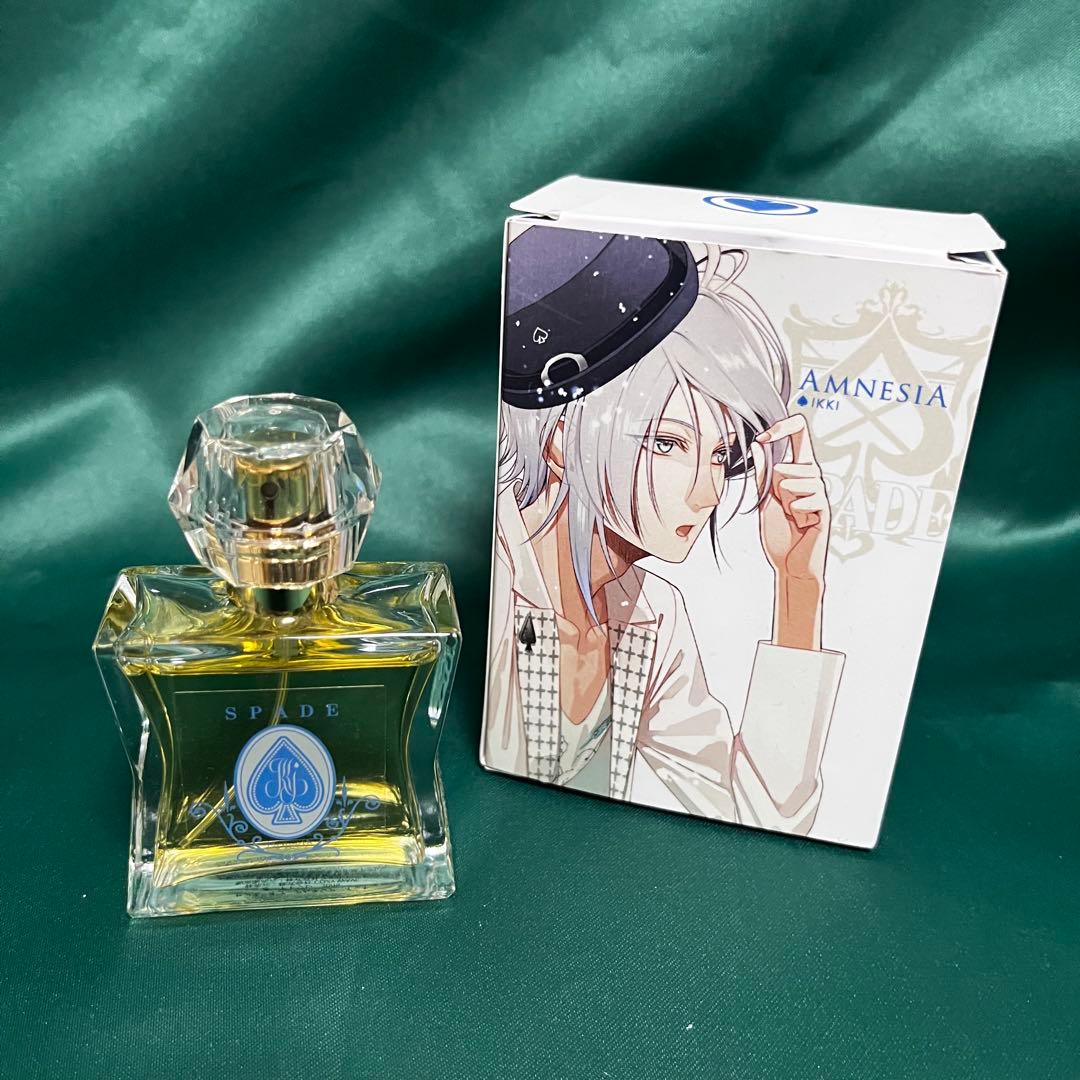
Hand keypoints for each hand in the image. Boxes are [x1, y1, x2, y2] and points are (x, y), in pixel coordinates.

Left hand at [749, 414, 829, 649]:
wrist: (788, 563)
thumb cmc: (779, 532)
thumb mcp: (765, 499)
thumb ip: (763, 473)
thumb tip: (758, 444)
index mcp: (798, 471)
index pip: (800, 434)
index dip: (784, 427)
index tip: (765, 435)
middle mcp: (814, 478)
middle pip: (789, 464)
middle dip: (776, 487)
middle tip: (782, 506)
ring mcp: (821, 494)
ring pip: (794, 481)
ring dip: (785, 501)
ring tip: (792, 516)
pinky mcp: (825, 510)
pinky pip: (806, 500)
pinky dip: (795, 513)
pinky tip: (800, 524)